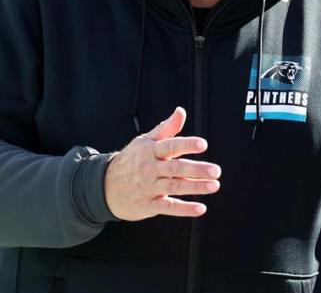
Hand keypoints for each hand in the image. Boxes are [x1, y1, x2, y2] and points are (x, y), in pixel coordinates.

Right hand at [104, 107, 220, 219]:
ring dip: (195, 187)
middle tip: (216, 171)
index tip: (203, 144)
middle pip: (175, 168)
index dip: (186, 145)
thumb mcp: (145, 141)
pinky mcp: (148, 205)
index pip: (170, 146)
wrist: (104, 186)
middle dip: (196, 169)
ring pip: (174, 187)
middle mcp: (150, 168)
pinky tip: (200, 208)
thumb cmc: (131, 160)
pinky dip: (184, 209)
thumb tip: (181, 111)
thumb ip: (166, 128)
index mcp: (151, 151)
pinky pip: (168, 207)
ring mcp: (148, 187)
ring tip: (214, 186)